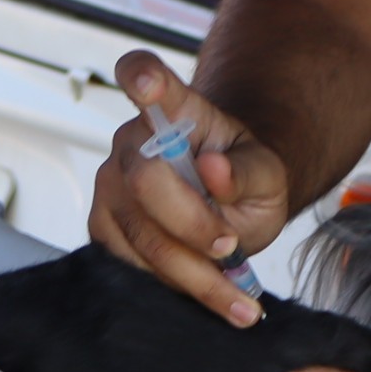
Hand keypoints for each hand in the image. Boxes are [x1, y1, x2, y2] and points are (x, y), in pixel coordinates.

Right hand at [88, 52, 293, 326]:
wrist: (230, 207)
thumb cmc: (243, 180)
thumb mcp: (267, 173)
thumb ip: (248, 171)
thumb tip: (215, 170)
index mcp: (176, 110)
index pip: (145, 76)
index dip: (140, 76)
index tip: (147, 83)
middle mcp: (132, 142)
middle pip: (144, 182)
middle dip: (192, 225)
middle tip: (231, 246)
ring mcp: (110, 185)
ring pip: (140, 236)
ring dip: (192, 272)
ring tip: (235, 295)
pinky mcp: (102, 227)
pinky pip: (131, 265)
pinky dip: (176, 287)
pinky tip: (212, 295)